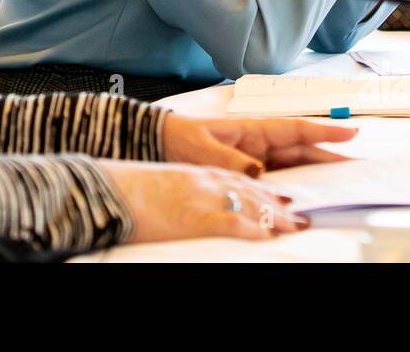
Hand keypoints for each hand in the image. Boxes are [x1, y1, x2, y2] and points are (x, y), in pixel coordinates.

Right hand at [99, 160, 309, 241]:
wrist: (109, 188)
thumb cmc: (129, 191)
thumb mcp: (162, 187)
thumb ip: (182, 195)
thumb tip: (189, 209)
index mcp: (195, 174)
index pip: (238, 179)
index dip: (263, 190)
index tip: (280, 199)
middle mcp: (205, 182)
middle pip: (251, 191)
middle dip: (277, 203)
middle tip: (299, 215)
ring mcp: (203, 198)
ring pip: (250, 204)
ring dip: (276, 217)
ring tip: (295, 226)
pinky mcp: (198, 216)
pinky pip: (233, 222)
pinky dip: (253, 229)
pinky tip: (267, 236)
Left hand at [162, 112, 356, 172]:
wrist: (158, 143)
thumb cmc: (180, 138)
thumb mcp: (204, 149)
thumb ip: (232, 160)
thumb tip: (259, 171)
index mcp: (252, 129)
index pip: (295, 131)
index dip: (323, 133)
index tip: (350, 133)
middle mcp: (259, 143)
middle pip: (301, 151)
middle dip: (329, 157)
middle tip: (356, 167)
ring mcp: (255, 157)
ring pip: (293, 166)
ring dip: (315, 173)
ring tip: (340, 183)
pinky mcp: (248, 172)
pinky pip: (277, 179)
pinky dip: (292, 187)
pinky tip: (304, 198)